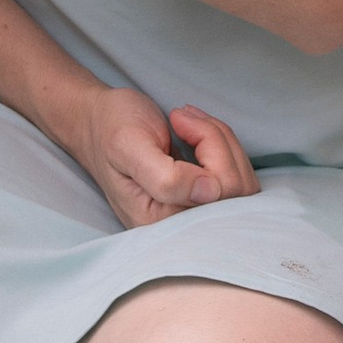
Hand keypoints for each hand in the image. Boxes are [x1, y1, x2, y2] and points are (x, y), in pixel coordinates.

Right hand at [70, 85, 259, 228]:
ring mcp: (194, 215)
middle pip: (236, 189)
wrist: (100, 123)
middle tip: (182, 115)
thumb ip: (166, 177)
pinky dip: (223, 146)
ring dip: (221, 140)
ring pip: (242, 183)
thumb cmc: (111, 129)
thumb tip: (209, 194)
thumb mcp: (129, 146)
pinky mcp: (205, 201)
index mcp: (158, 222)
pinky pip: (238, 178)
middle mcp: (179, 226)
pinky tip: (197, 133)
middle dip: (216, 139)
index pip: (218, 194)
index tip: (178, 119)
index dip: (211, 147)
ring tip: (188, 121)